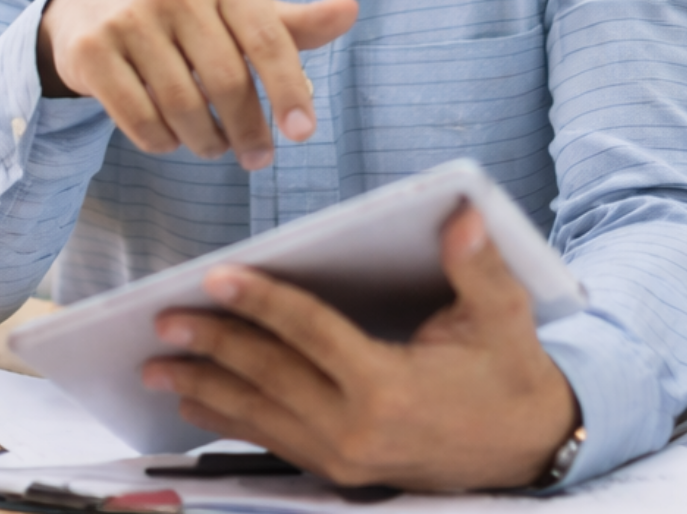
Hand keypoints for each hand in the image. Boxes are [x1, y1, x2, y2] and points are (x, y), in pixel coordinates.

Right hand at [38, 0, 356, 168]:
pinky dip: (162, 143)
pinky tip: (171, 141)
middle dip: (248, 130)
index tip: (303, 133)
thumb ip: (290, 22)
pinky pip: (138, 118)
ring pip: (182, 106)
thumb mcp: (234, 6)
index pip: (266, 39)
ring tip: (214, 147)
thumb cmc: (182, 11)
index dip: (288, 90)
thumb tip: (351, 10)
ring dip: (206, 141)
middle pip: (226, 81)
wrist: (89, 0)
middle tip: (258, 158)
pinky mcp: (91, 49)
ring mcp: (128, 17)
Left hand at [142, 204, 576, 491]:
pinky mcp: (341, 472)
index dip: (263, 302)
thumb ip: (478, 267)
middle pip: (271, 377)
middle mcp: (359, 430)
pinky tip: (198, 404)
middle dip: (214, 346)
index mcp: (391, 387)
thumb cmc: (510, 373)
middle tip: (165, 319)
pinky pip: (273, 442)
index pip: (311, 334)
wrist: (529, 447)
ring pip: (261, 417)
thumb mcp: (504, 317)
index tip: (216, 276)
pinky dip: (230, 422)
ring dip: (206, 390)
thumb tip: (463, 215)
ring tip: (157, 367)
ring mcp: (346, 458)